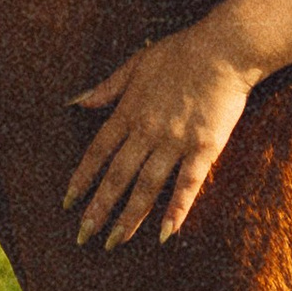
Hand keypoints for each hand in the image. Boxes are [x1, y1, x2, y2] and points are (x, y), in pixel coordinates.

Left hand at [65, 20, 257, 245]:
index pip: (98, 152)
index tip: (68, 202)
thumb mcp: (136, 63)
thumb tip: (77, 102)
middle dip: (98, 208)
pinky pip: (188, 184)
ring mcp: (175, 141)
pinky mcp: (204, 147)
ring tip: (114, 242)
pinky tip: (165, 234)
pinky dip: (176, 210)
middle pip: (117, 176)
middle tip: (83, 236)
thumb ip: (107, 87)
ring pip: (147, 186)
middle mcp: (147, 131)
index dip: (82, 179)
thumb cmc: (180, 52)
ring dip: (129, 216)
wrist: (223, 48)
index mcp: (129, 111)